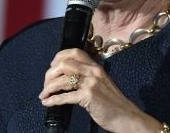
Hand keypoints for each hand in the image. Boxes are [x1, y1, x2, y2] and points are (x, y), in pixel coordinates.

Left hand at [39, 49, 161, 131]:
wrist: (126, 116)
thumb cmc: (113, 103)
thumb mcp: (102, 83)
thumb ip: (88, 77)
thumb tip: (68, 77)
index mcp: (96, 67)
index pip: (75, 52)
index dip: (59, 57)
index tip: (52, 66)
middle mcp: (93, 71)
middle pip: (64, 64)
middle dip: (50, 74)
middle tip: (46, 85)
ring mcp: (91, 83)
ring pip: (62, 80)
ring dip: (48, 88)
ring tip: (43, 95)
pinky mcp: (89, 96)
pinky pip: (65, 97)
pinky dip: (53, 100)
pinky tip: (48, 103)